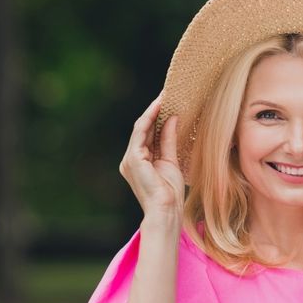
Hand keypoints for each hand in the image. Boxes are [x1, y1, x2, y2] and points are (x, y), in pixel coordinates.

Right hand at [119, 91, 184, 217]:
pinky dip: (150, 118)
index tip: (169, 102)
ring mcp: (130, 159)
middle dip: (155, 111)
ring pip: (140, 128)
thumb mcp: (171, 160)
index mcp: (139, 161)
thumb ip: (169, 140)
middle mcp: (131, 159)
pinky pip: (140, 133)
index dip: (157, 118)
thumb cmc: (170, 193)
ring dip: (152, 111)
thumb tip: (172, 118)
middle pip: (143, 129)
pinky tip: (159, 107)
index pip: (148, 134)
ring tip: (164, 96)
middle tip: (168, 93)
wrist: (166, 210)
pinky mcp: (133, 159)